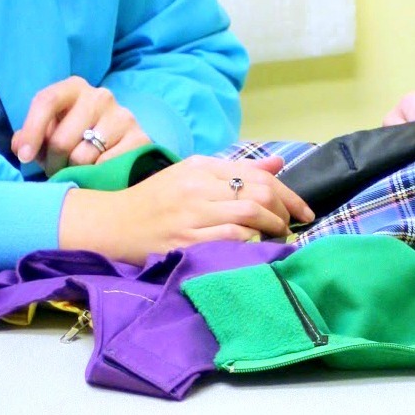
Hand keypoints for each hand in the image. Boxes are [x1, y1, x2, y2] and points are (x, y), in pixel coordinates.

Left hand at [12, 77, 150, 173]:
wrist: (118, 145)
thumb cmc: (74, 136)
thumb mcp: (49, 132)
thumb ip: (28, 138)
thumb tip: (20, 146)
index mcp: (74, 88)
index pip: (47, 101)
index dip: (32, 131)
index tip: (24, 157)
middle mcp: (100, 96)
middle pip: (62, 139)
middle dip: (53, 162)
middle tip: (56, 169)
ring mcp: (123, 116)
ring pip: (82, 157)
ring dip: (74, 172)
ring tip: (76, 171)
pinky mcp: (140, 138)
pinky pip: (105, 166)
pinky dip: (97, 175)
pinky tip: (98, 171)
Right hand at [57, 155, 314, 262]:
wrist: (110, 223)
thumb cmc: (155, 200)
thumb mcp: (193, 174)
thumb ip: (236, 170)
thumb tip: (277, 164)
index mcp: (202, 167)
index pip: (258, 175)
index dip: (288, 194)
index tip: (303, 212)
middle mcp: (199, 187)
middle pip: (258, 194)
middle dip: (283, 212)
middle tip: (289, 226)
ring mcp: (191, 215)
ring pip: (248, 215)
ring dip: (271, 229)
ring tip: (277, 238)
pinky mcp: (184, 241)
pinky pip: (230, 240)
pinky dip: (250, 244)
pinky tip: (256, 249)